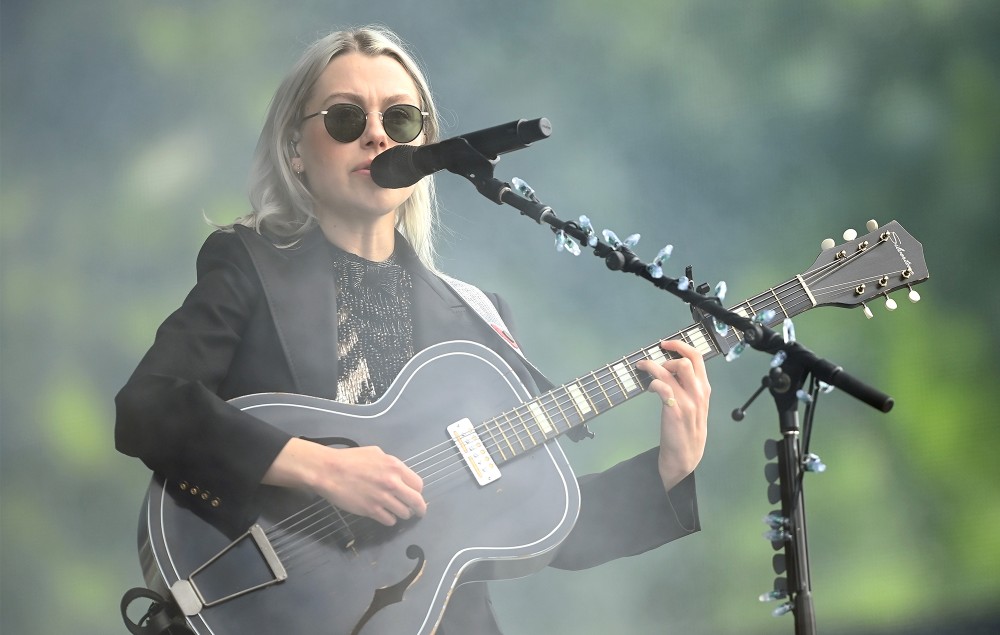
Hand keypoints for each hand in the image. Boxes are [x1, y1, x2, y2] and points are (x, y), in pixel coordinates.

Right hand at [263, 437, 426, 525]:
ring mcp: (383, 498)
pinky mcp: (371, 511)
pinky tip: (385, 516)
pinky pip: (389, 521)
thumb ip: (390, 464)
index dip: (417, 491)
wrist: (329, 471)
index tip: (415, 495)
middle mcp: (393, 483)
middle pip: (416, 501)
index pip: (418, 484)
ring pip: (404, 513)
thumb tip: (398, 474)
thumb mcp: (375, 453)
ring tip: (397, 512)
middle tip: (418, 512)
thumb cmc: (350, 459)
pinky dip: (390, 520)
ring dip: (402, 514)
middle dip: (419, 509)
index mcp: (395, 467)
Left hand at [636, 339, 710, 491]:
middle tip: (656, 364)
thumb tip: (672, 367)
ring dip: (654, 366)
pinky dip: (653, 383)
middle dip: (667, 357)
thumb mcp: (696, 404)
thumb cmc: (688, 428)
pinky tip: (649, 390)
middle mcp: (699, 393)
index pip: (697, 357)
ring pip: (671, 371)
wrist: (686, 455)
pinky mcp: (674, 411)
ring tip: (644, 370)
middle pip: (686, 361)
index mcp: (704, 389)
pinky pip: (662, 387)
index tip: (665, 343)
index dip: (680, 345)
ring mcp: (688, 402)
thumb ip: (689, 386)